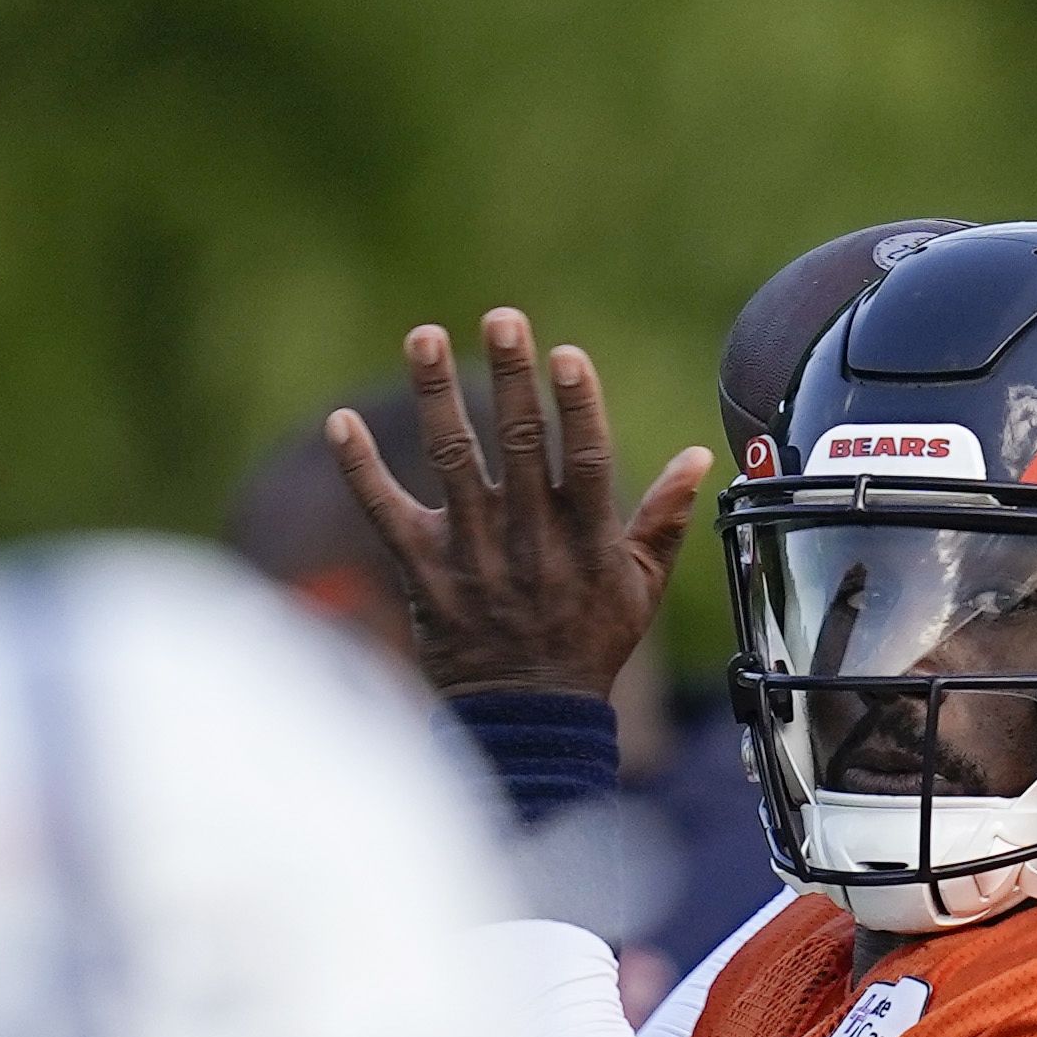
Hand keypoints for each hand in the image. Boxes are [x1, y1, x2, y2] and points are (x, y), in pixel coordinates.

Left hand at [328, 311, 712, 701]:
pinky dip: (361, 468)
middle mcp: (529, 540)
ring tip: (423, 335)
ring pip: (453, 462)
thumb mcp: (639, 587)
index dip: (577, 406)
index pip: (584, 461)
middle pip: (518, 444)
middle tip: (502, 318)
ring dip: (436, 396)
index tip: (565, 354)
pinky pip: (385, 513)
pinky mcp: (424, 573)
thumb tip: (696, 458)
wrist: (529, 719)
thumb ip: (664, 519)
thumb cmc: (590, 644)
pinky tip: (341, 422)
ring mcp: (474, 554)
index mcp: (587, 540)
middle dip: (510, 377)